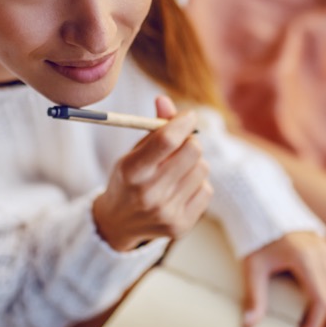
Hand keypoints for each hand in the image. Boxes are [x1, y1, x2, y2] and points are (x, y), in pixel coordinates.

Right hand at [92, 96, 212, 251]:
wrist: (118, 223)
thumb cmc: (128, 179)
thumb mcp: (133, 152)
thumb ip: (153, 128)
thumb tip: (165, 100)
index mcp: (131, 171)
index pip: (166, 140)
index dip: (182, 122)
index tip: (189, 116)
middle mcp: (148, 194)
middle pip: (192, 152)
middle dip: (191, 141)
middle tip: (183, 143)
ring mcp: (166, 212)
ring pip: (203, 169)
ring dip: (194, 164)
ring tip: (177, 170)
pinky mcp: (180, 226)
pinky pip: (207, 190)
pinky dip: (197, 184)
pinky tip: (180, 189)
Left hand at [242, 231, 325, 326]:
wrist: (262, 208)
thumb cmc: (256, 238)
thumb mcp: (252, 267)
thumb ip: (254, 296)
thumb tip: (248, 325)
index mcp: (306, 259)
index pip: (321, 301)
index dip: (314, 326)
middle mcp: (322, 254)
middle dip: (319, 316)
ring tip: (308, 309)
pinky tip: (319, 289)